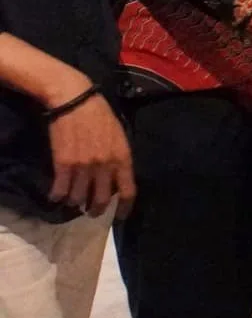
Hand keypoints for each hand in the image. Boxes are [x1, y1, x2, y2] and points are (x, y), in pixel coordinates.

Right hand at [43, 75, 134, 217]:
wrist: (75, 100)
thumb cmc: (100, 115)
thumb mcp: (119, 136)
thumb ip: (119, 158)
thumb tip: (117, 178)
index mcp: (123, 157)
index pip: (128, 191)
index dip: (124, 208)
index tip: (120, 216)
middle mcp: (105, 165)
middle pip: (101, 200)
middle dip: (96, 210)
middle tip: (91, 211)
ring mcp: (83, 166)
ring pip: (78, 198)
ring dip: (75, 203)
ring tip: (73, 202)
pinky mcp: (63, 164)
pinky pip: (60, 191)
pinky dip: (58, 197)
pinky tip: (57, 196)